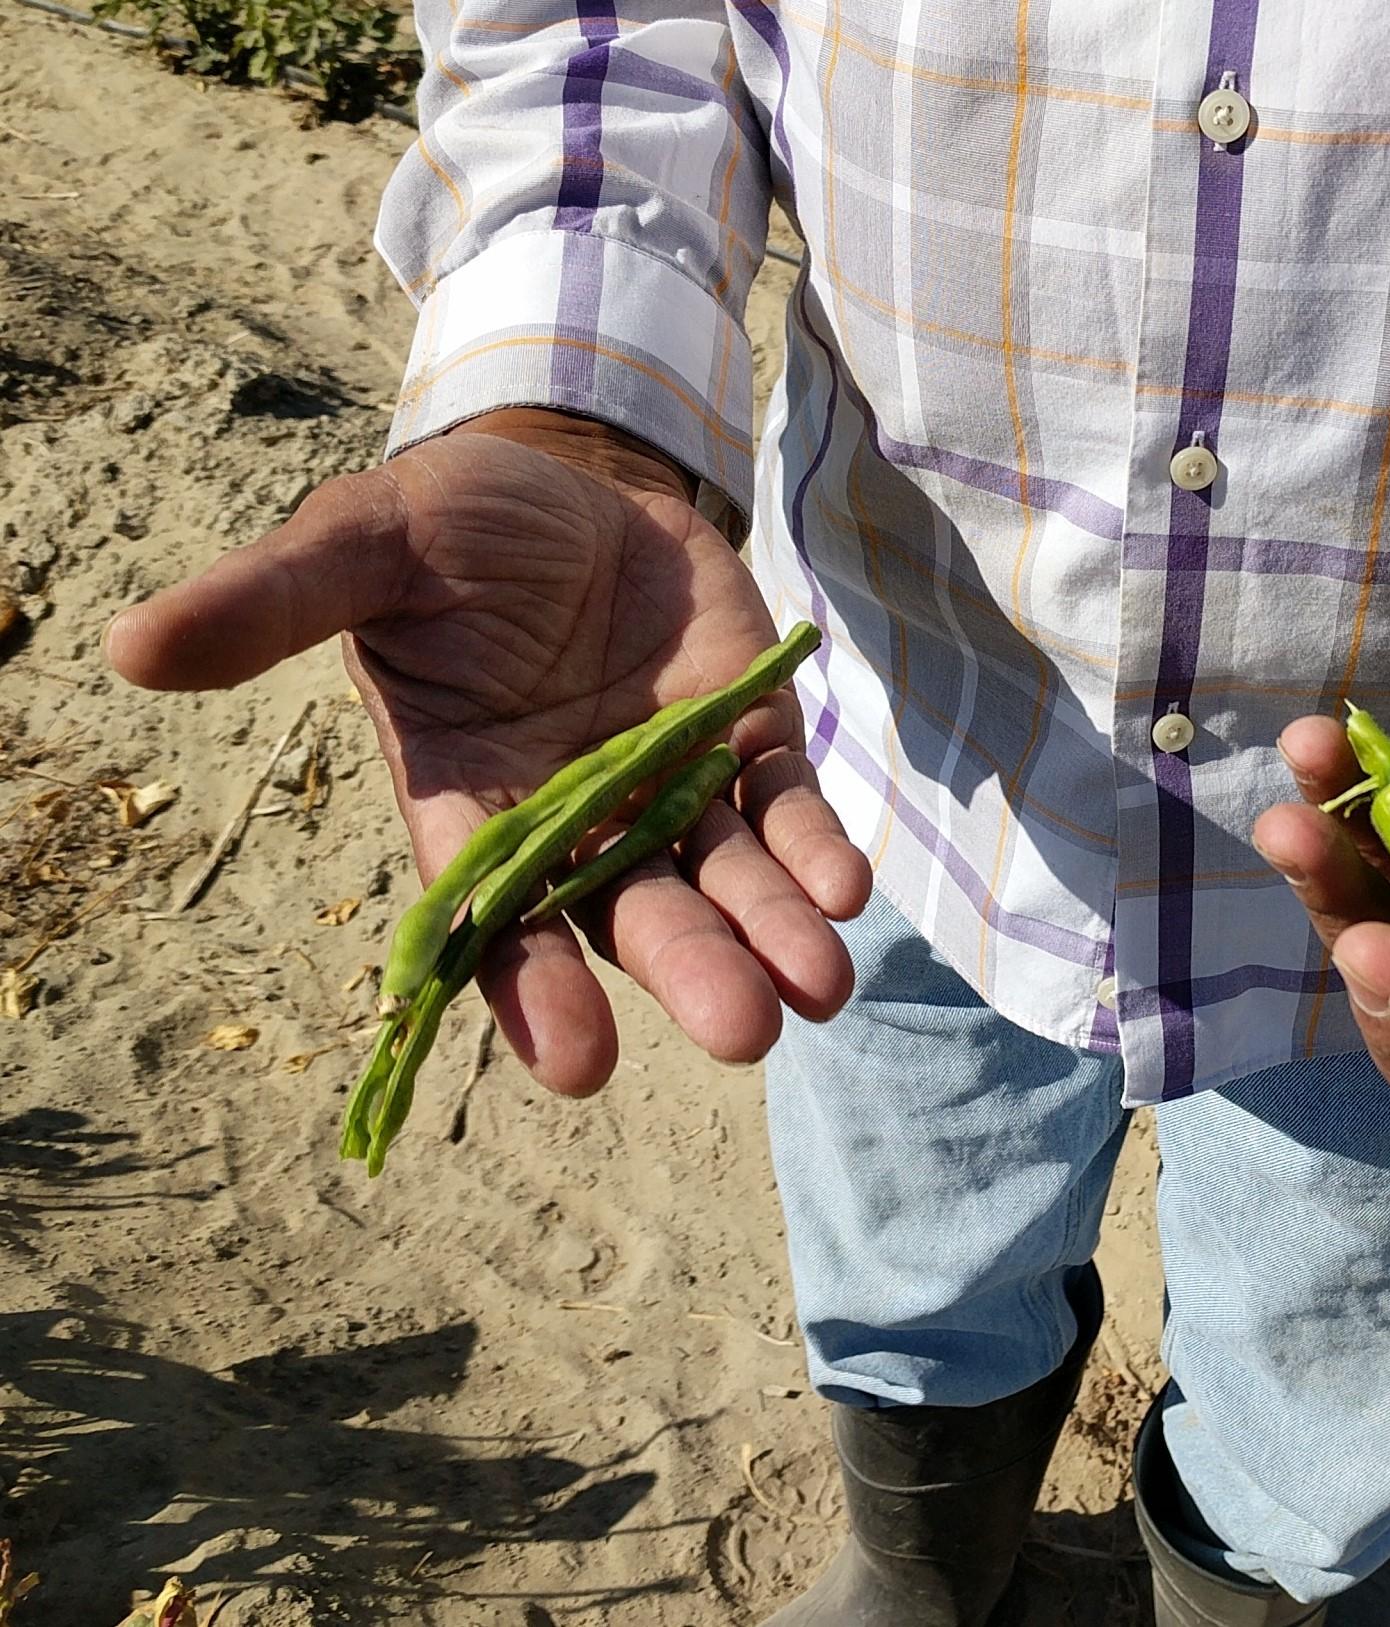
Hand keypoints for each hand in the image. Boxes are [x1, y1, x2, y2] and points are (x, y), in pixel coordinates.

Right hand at [106, 410, 870, 1095]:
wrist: (576, 478)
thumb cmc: (454, 525)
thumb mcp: (365, 546)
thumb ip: (276, 602)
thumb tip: (127, 645)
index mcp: (472, 801)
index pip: (496, 914)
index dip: (534, 988)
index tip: (582, 1062)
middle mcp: (575, 818)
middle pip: (631, 914)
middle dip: (687, 970)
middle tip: (742, 1032)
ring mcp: (668, 787)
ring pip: (723, 879)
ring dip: (772, 934)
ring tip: (820, 987)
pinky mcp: (746, 741)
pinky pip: (784, 809)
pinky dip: (814, 849)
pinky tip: (844, 889)